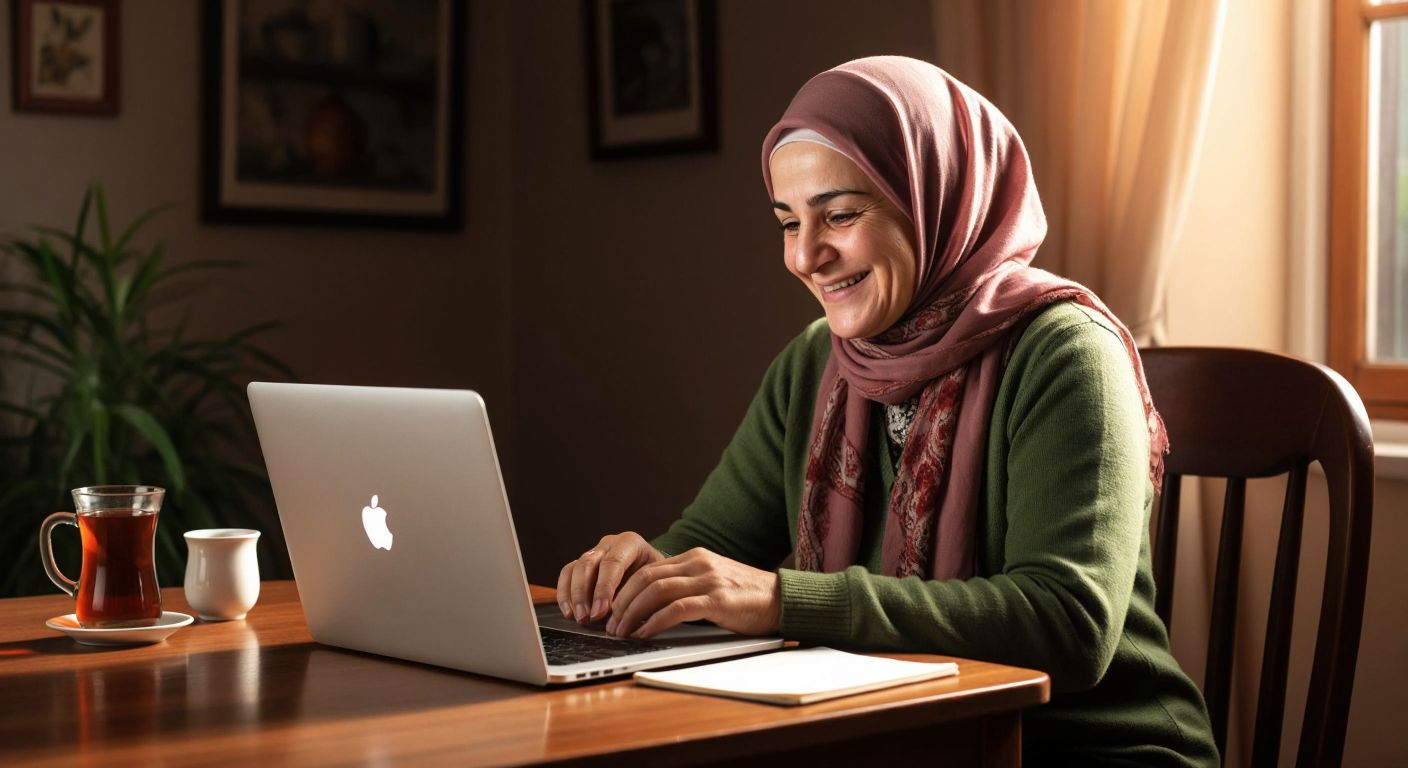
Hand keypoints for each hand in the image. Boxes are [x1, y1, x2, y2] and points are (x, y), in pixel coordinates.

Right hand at [556, 532, 664, 623]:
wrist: (654, 573)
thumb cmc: (656, 579)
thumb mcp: (655, 582)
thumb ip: (639, 594)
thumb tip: (622, 618)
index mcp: (630, 543)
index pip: (613, 562)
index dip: (604, 589)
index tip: (600, 612)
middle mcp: (609, 544)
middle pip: (589, 564)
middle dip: (584, 594)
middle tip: (586, 618)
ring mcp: (594, 552)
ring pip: (575, 568)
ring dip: (573, 596)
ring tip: (578, 618)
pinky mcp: (582, 564)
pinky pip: (567, 574)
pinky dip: (565, 594)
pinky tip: (569, 612)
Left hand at [606, 547, 779, 638]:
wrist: (783, 599)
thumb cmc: (747, 597)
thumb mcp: (712, 582)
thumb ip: (686, 585)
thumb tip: (650, 604)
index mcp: (694, 557)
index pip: (648, 569)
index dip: (624, 590)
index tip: (611, 610)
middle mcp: (699, 564)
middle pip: (646, 578)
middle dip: (622, 602)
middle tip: (610, 624)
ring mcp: (708, 580)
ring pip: (656, 591)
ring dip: (632, 612)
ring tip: (621, 631)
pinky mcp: (718, 600)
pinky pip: (677, 609)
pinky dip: (655, 622)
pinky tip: (645, 633)